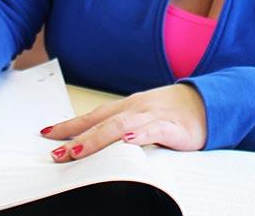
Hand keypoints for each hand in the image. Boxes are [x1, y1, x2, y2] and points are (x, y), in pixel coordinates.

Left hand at [40, 83, 205, 161]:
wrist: (207, 103)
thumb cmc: (172, 113)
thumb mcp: (142, 118)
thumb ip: (121, 128)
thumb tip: (91, 144)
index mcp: (127, 107)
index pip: (92, 116)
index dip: (69, 125)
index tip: (46, 134)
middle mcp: (136, 109)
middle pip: (102, 122)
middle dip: (77, 138)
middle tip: (57, 153)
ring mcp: (153, 116)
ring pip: (122, 126)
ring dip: (98, 138)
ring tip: (78, 150)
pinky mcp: (174, 127)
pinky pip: (155, 130)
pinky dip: (141, 134)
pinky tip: (129, 140)